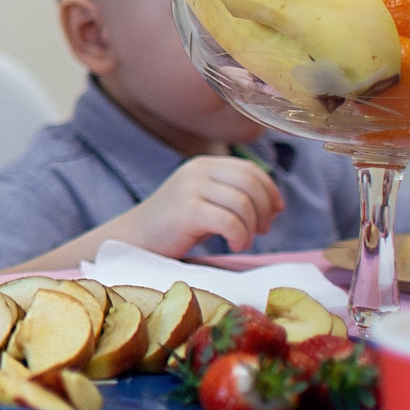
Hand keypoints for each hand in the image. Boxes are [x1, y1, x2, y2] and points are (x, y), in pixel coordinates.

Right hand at [115, 155, 282, 256]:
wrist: (133, 239)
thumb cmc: (173, 226)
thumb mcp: (203, 200)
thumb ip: (231, 194)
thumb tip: (274, 203)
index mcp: (203, 165)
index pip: (250, 169)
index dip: (271, 190)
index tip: (276, 212)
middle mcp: (197, 171)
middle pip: (251, 183)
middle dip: (265, 210)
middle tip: (262, 231)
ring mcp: (190, 189)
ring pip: (243, 203)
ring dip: (252, 227)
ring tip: (243, 241)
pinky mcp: (187, 211)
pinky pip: (230, 222)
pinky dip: (240, 236)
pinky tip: (233, 245)